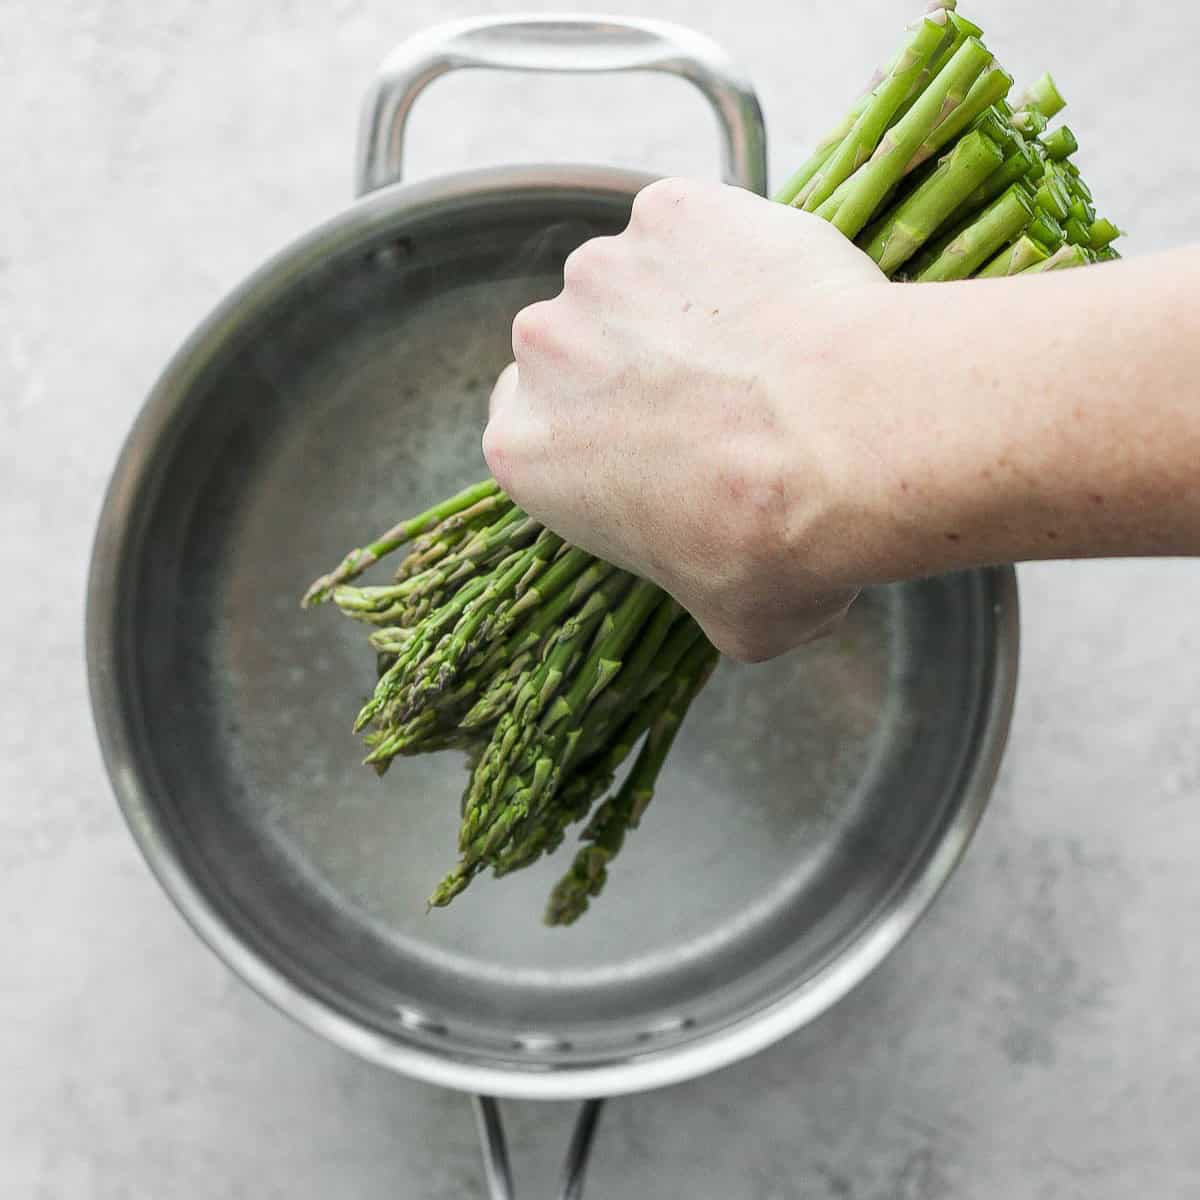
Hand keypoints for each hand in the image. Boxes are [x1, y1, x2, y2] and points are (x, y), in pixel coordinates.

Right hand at [484, 177, 886, 660]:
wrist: (846, 444)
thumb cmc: (772, 547)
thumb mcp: (723, 618)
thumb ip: (692, 584)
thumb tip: (733, 589)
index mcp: (523, 451)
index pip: (532, 428)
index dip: (589, 434)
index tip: (640, 442)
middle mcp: (542, 351)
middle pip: (574, 349)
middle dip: (627, 368)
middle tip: (712, 399)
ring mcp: (604, 270)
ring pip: (633, 281)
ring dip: (678, 306)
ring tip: (758, 347)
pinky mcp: (672, 211)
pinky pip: (694, 227)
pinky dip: (729, 251)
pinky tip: (779, 296)